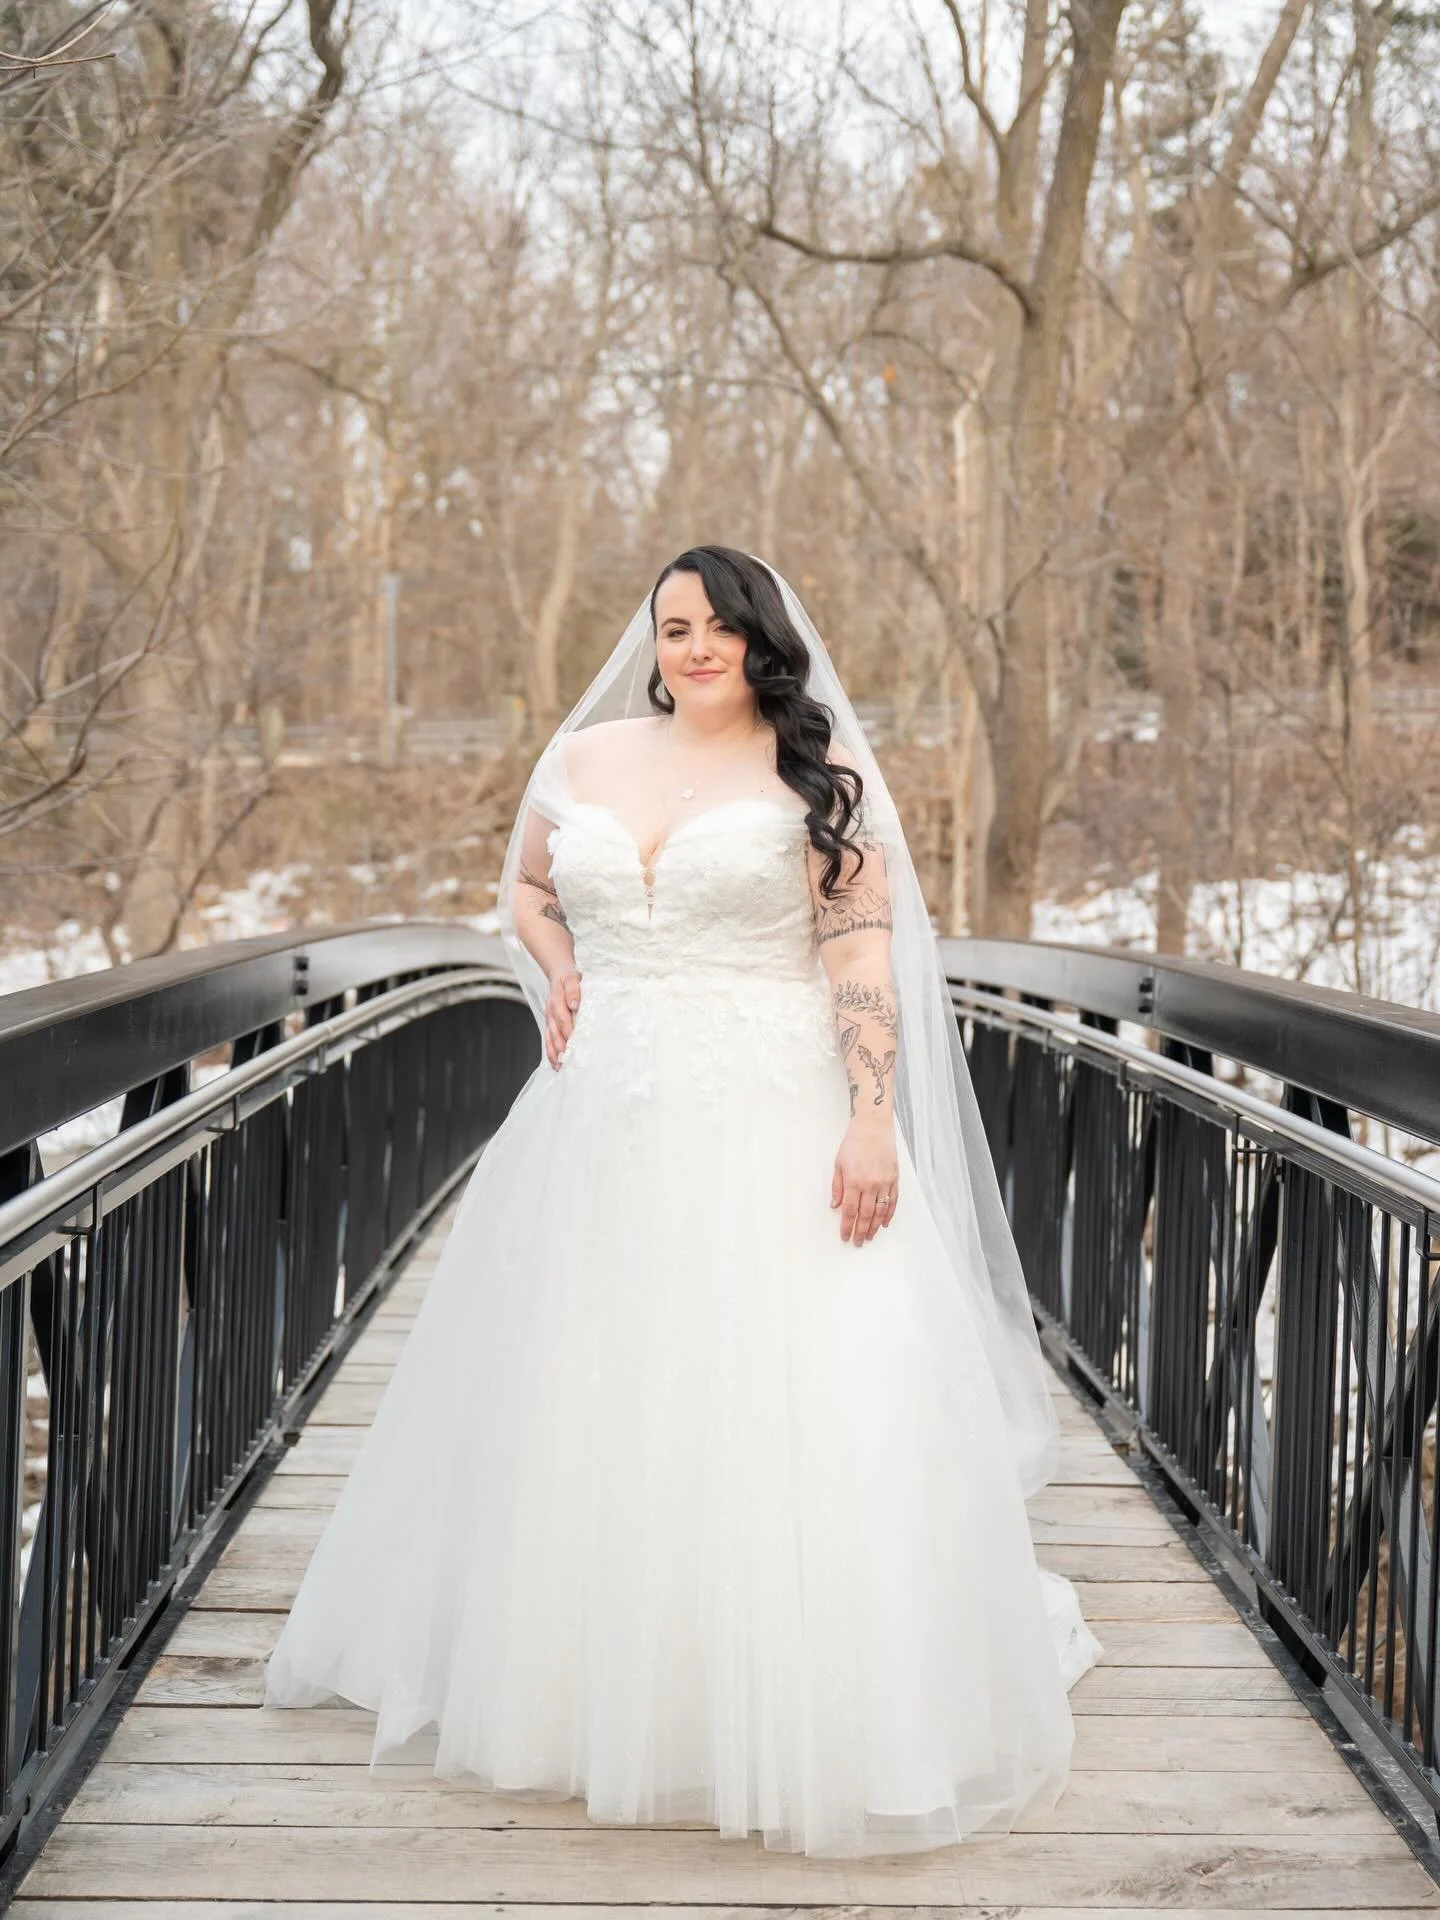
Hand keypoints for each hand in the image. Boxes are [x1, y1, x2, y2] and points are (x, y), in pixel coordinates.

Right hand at [544, 966, 581, 1067]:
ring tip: (560, 1067)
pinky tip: (556, 1065)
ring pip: (549, 1038)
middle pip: (554, 1031)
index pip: (562, 1016)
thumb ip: (573, 989)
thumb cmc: (568, 977)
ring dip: (554, 1053)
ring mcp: (549, 1020)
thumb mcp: (572, 977)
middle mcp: (550, 1012)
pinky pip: (548, 1041)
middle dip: (560, 1046)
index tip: (574, 1041)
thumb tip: (575, 1004)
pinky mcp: (550, 1025)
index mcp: (556, 1000)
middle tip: (568, 1060)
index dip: (567, 1029)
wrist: (558, 972)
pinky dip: (551, 1053)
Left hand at [830, 1118, 898, 1245]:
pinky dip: (889, 1214)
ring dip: (875, 1227)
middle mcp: (870, 1184)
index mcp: (854, 1181)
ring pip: (880, 1211)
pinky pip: (893, 1201)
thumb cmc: (854, 1143)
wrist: (873, 1127)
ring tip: (870, 1237)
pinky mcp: (894, 1179)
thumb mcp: (838, 1164)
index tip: (845, 1237)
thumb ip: (837, 1186)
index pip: (849, 1211)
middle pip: (866, 1215)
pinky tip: (885, 1223)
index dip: (847, 1226)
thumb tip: (835, 1206)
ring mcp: (884, 1182)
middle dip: (861, 1231)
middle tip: (858, 1242)